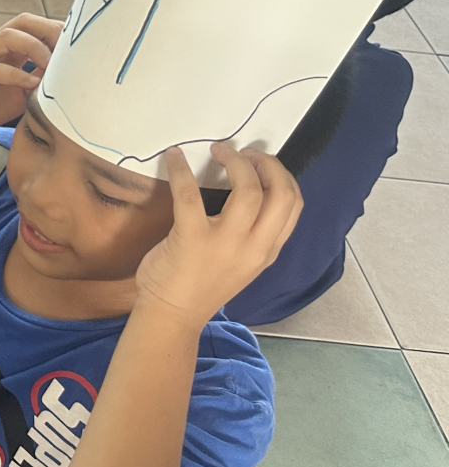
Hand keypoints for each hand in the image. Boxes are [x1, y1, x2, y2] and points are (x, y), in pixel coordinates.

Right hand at [0, 13, 59, 138]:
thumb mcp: (23, 93)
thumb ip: (41, 81)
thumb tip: (69, 77)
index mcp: (7, 47)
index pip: (35, 26)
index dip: (57, 30)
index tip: (80, 45)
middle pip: (22, 22)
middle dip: (48, 30)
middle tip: (68, 50)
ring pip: (7, 37)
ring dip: (34, 48)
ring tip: (50, 66)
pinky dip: (14, 74)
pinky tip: (30, 84)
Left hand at [136, 144, 302, 327]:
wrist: (171, 317)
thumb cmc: (201, 286)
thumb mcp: (242, 263)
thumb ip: (252, 236)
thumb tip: (248, 194)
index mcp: (267, 251)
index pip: (294, 205)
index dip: (282, 175)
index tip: (262, 163)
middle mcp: (254, 247)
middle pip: (281, 193)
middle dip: (266, 163)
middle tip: (244, 152)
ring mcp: (225, 244)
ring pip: (248, 190)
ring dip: (235, 161)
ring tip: (219, 150)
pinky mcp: (191, 239)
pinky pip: (190, 194)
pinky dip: (181, 170)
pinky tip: (173, 157)